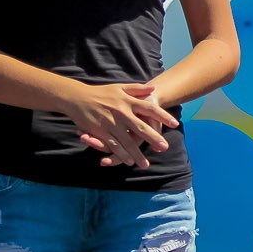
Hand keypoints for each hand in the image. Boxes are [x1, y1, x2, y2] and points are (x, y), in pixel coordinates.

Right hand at [63, 82, 178, 170]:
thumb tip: (153, 89)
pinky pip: (113, 145)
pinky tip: (129, 161)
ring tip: (145, 164)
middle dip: (153, 138)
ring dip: (137, 153)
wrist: (78, 98)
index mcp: (128, 101)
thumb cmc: (101, 93)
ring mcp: (111, 123)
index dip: (163, 116)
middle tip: (164, 147)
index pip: (149, 109)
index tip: (175, 123)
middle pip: (140, 128)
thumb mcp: (120, 87)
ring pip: (127, 141)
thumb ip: (137, 89)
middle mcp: (121, 112)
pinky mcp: (100, 131)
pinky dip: (121, 154)